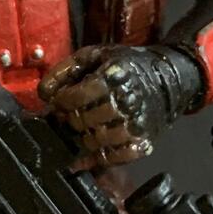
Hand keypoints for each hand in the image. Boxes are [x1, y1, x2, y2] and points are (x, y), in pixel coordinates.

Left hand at [39, 45, 202, 164]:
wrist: (169, 79)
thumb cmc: (127, 66)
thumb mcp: (95, 55)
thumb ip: (65, 70)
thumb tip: (43, 92)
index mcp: (114, 76)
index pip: (77, 97)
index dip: (62, 102)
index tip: (59, 102)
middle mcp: (127, 101)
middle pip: (84, 120)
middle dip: (70, 121)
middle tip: (67, 118)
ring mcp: (136, 124)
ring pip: (97, 140)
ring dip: (83, 139)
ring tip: (82, 130)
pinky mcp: (144, 142)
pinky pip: (116, 158)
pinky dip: (101, 157)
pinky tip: (94, 148)